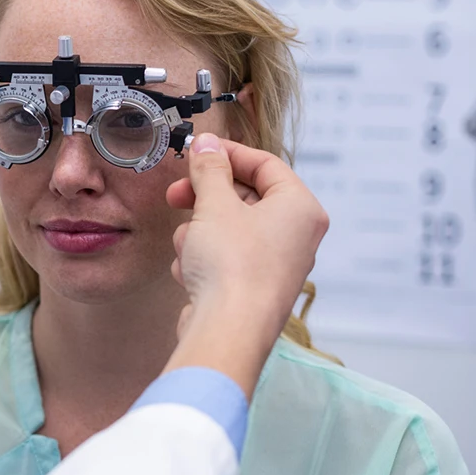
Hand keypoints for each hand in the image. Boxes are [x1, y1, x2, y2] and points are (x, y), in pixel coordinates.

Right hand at [161, 134, 329, 396]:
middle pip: (246, 198)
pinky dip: (203, 261)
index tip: (196, 151)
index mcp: (300, 208)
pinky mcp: (254, 289)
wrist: (228, 331)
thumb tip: (206, 143)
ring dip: (199, 233)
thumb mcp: (215, 204)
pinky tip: (191, 274)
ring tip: (188, 247)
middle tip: (176, 194)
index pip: (265, 164)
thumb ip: (209, 169)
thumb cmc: (232, 265)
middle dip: (205, 198)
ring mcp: (276, 264)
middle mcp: (296, 235)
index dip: (227, 154)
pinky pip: (225, 259)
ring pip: (229, 230)